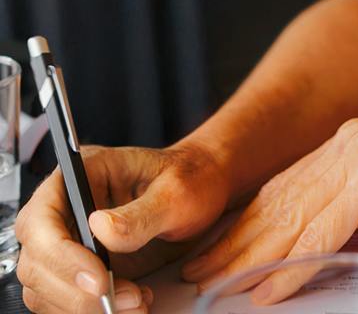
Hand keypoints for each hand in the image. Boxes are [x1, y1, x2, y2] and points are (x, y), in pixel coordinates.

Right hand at [13, 141, 230, 313]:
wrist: (205, 190)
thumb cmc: (191, 177)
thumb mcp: (177, 190)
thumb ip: (141, 213)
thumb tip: (101, 228)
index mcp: (81, 173)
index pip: (40, 220)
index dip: (60, 255)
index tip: (98, 279)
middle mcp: (66, 209)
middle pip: (36, 264)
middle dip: (75, 292)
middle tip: (119, 300)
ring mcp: (69, 242)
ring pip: (46, 291)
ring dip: (86, 308)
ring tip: (136, 301)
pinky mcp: (80, 270)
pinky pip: (66, 303)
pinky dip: (94, 312)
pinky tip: (133, 302)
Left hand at [178, 119, 357, 303]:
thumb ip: (341, 212)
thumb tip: (290, 248)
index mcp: (352, 139)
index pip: (286, 186)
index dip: (245, 222)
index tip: (213, 251)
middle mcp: (352, 139)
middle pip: (281, 199)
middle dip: (236, 242)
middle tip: (198, 274)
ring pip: (293, 217)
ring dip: (252, 259)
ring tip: (219, 287)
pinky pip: (319, 235)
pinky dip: (289, 268)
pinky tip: (266, 290)